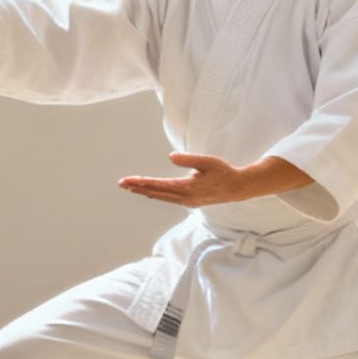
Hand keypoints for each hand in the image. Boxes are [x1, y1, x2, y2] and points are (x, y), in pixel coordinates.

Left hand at [118, 152, 245, 207]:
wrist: (237, 188)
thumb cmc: (223, 172)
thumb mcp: (207, 162)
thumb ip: (188, 159)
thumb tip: (170, 157)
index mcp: (186, 188)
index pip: (158, 185)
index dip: (141, 183)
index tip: (127, 181)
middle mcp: (184, 198)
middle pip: (155, 193)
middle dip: (137, 188)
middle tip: (121, 184)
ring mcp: (186, 201)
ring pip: (161, 197)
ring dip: (145, 192)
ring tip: (130, 188)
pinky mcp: (189, 202)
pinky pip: (168, 199)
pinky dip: (156, 195)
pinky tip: (149, 192)